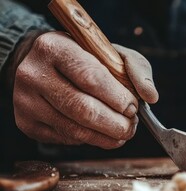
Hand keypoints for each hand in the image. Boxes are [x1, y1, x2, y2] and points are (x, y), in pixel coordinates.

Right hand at [12, 31, 157, 148]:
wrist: (43, 64)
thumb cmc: (83, 58)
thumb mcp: (111, 52)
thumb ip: (136, 69)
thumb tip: (151, 97)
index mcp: (54, 48)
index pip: (91, 77)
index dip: (118, 98)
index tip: (134, 108)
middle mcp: (34, 74)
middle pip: (83, 109)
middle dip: (116, 124)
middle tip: (132, 126)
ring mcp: (26, 101)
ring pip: (75, 130)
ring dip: (107, 137)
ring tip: (123, 132)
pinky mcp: (27, 123)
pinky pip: (66, 139)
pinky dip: (90, 139)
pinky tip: (100, 132)